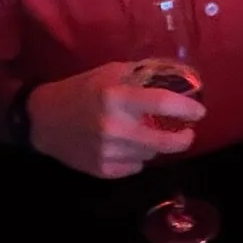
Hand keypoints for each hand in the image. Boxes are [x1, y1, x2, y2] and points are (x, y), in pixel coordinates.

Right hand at [26, 62, 204, 178]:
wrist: (43, 120)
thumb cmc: (80, 90)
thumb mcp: (109, 72)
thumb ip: (142, 75)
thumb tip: (178, 79)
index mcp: (116, 97)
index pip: (163, 103)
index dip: (187, 109)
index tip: (199, 111)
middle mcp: (114, 127)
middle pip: (164, 142)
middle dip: (183, 139)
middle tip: (188, 133)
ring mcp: (108, 152)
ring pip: (150, 156)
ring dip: (154, 146)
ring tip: (145, 134)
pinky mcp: (103, 170)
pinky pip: (135, 167)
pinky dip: (136, 158)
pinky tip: (126, 146)